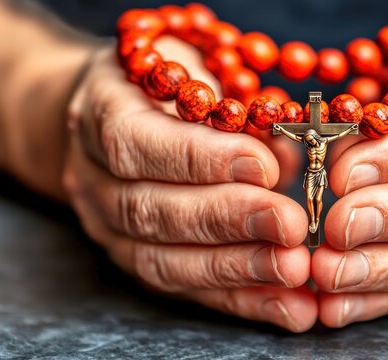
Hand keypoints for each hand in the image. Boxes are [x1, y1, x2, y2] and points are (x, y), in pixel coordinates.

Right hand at [62, 38, 314, 331]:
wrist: (119, 115)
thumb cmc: (167, 83)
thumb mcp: (195, 67)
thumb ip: (233, 108)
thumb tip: (287, 156)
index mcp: (102, 112)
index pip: (138, 143)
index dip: (200, 159)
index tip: (265, 166)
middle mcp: (94, 178)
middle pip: (151, 210)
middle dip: (228, 221)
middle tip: (291, 225)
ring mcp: (110, 229)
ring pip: (163, 262)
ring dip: (237, 269)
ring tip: (293, 269)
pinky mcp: (138, 262)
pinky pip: (187, 289)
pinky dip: (241, 299)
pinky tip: (287, 303)